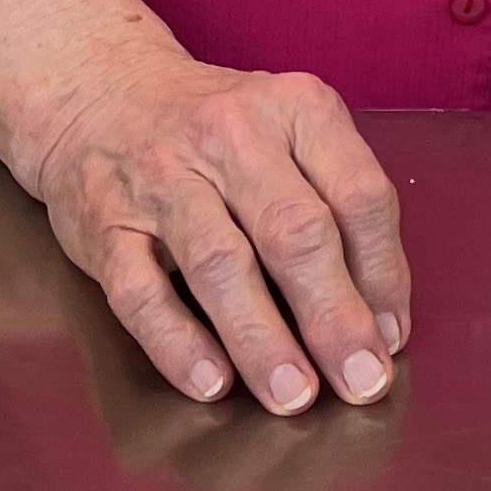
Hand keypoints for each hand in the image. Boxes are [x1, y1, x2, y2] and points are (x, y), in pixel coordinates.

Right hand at [14, 51, 410, 415]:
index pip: (358, 194)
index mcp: (295, 108)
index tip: (391, 336)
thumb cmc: (220, 131)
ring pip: (220, 265)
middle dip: (334, 317)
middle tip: (361, 381)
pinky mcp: (105, 226)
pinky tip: (213, 383)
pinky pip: (142, 292)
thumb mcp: (292, 131)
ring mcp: (162, 179)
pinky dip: (179, 343)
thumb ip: (338, 206)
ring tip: (294, 396)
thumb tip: (381, 318)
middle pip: (294, 232)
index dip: (383, 273)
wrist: (98, 95)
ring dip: (263, 339)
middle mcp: (230, 135)